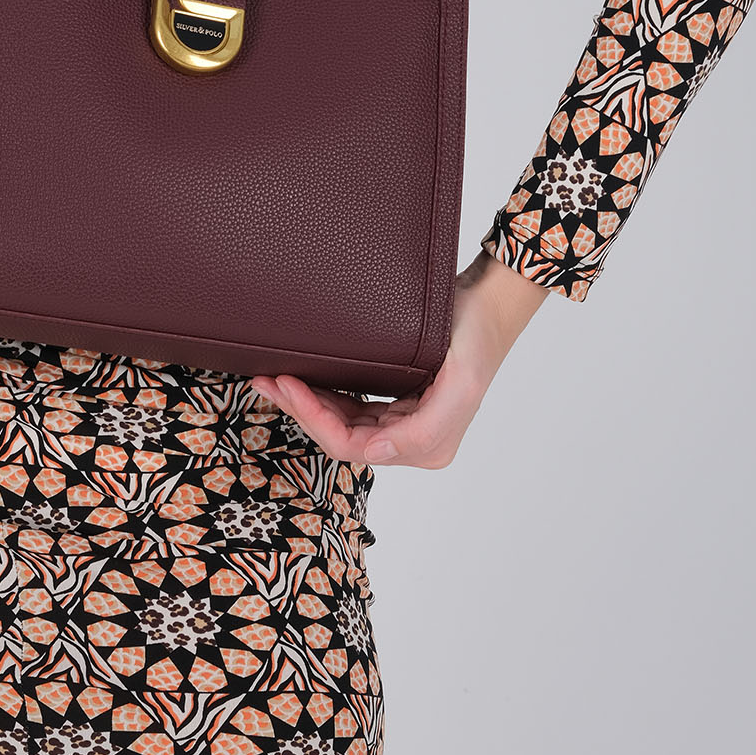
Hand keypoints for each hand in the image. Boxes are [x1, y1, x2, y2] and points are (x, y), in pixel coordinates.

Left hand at [251, 249, 550, 465]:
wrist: (487, 302)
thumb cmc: (474, 337)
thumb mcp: (460, 384)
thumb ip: (425, 430)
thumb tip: (380, 451)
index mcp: (427, 446)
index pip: (352, 446)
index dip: (314, 420)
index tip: (288, 385)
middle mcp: (413, 441)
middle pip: (341, 438)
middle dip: (301, 411)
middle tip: (268, 378)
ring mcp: (403, 423)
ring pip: (341, 425)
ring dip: (305, 404)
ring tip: (272, 378)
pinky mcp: (396, 402)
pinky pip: (350, 409)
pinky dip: (322, 397)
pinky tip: (301, 380)